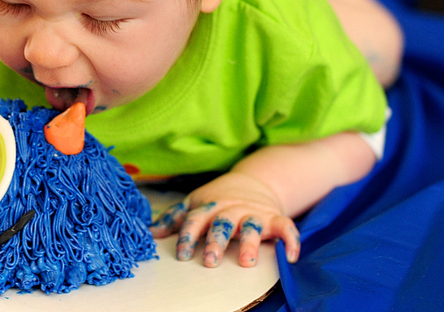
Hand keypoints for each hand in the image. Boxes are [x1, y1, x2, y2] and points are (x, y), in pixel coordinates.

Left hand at [150, 171, 300, 267]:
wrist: (253, 181)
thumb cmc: (218, 199)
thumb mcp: (195, 202)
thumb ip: (176, 217)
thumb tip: (152, 232)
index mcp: (209, 207)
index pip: (196, 221)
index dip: (188, 237)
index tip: (183, 255)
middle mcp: (231, 210)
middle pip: (223, 225)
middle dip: (217, 242)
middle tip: (210, 260)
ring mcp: (253, 213)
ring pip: (252, 226)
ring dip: (250, 243)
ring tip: (246, 262)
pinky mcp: (274, 218)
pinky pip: (286, 227)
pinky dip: (291, 239)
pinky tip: (290, 256)